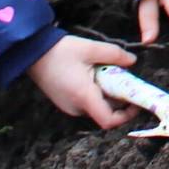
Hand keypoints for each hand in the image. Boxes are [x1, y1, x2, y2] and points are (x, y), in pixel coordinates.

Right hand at [25, 35, 139, 128]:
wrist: (33, 53)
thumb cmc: (61, 51)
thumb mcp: (91, 48)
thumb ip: (115, 55)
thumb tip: (133, 62)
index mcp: (84, 97)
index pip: (109, 121)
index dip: (126, 115)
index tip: (135, 100)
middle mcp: (76, 107)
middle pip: (106, 112)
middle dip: (119, 98)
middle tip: (125, 77)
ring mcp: (69, 106)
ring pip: (97, 106)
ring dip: (107, 93)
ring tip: (107, 71)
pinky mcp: (65, 102)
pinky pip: (87, 102)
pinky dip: (96, 92)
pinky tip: (94, 73)